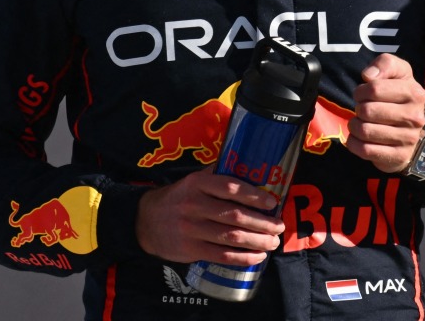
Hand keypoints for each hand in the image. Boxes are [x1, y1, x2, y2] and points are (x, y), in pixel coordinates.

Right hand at [135, 168, 284, 263]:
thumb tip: (249, 166)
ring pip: (231, 237)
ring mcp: (191, 229)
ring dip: (257, 241)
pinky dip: (242, 258)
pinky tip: (257, 256)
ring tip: (273, 242)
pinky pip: (221, 255)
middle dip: (262, 222)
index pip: (230, 188)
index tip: (272, 202)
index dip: (254, 195)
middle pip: (235, 215)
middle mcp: (194, 205)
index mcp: (198, 184)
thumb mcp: (192, 180)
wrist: (145, 221)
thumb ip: (217, 175)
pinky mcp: (190, 249)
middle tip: (279, 226)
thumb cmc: (179, 198)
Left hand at [348, 53, 424, 173]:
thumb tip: (369, 76)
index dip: (361, 90)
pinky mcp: (398, 156)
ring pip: (365, 131)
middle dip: (358, 109)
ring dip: (354, 126)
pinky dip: (354, 143)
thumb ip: (385, 64)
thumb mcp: (397, 73)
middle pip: (367, 111)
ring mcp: (408, 139)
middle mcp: (415, 117)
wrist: (411, 131)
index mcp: (415, 93)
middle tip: (362, 110)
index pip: (374, 88)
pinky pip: (365, 150)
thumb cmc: (398, 97)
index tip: (362, 94)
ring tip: (360, 123)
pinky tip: (358, 138)